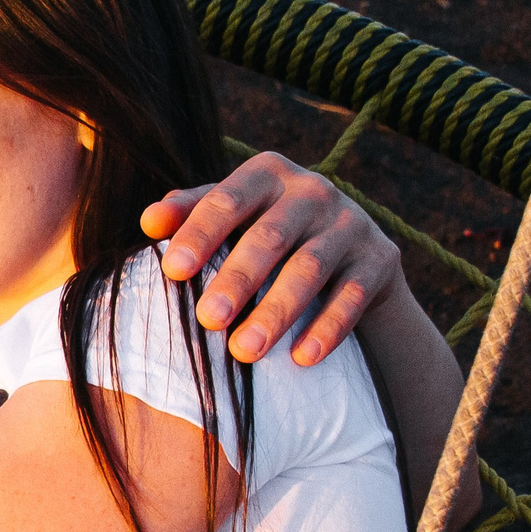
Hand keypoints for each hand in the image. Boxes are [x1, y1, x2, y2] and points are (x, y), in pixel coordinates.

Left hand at [140, 151, 404, 365]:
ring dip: (277, 312)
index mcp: (267, 173)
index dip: (199, 234)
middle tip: (208, 320)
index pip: (227, 200)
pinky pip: (352, 295)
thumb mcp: (231, 216)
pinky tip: (302, 358)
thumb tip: (149, 220)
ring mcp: (351, 222)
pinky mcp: (381, 258)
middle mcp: (313, 190)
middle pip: (270, 236)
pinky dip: (328, 328)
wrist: (350, 251)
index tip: (172, 272)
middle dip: (238, 279)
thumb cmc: (266, 232)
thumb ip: (189, 214)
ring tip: (245, 351)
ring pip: (310, 268)